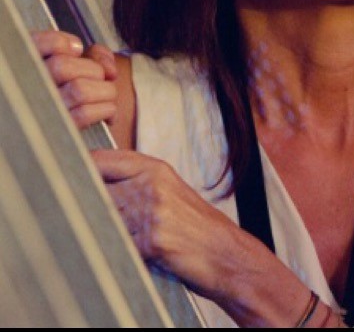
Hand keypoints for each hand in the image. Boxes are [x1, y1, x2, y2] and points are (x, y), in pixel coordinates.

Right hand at [31, 30, 117, 128]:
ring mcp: (44, 112)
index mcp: (31, 68)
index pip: (36, 45)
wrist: (77, 135)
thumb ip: (96, 55)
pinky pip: (85, 114)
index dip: (61, 43)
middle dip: (94, 70)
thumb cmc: (83, 92)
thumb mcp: (84, 65)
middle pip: (62, 67)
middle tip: (99, 79)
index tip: (77, 50)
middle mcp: (31, 90)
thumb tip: (109, 68)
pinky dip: (107, 110)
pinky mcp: (60, 131)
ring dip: (105, 91)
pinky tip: (107, 113)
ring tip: (106, 96)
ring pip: (79, 90)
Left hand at [91, 149, 232, 295]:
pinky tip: (130, 253)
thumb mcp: (169, 189)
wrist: (223, 252)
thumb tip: (94, 182)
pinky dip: (117, 252)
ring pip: (102, 218)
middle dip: (87, 206)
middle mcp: (151, 184)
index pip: (101, 160)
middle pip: (95, 189)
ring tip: (113, 237)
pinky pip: (116, 244)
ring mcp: (151, 211)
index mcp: (155, 168)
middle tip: (87, 217)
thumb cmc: (195, 224)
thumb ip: (135, 181)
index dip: (81, 171)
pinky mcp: (151, 240)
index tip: (70, 182)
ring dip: (100, 230)